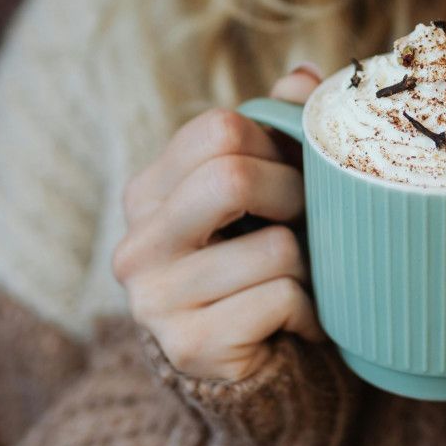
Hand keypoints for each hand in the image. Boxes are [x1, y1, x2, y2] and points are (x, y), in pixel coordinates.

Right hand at [113, 64, 326, 380]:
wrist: (250, 368)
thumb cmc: (258, 266)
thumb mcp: (262, 194)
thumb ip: (276, 132)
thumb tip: (302, 77)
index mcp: (148, 193)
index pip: (219, 128)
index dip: (276, 145)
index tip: (294, 173)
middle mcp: (136, 244)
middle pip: (233, 177)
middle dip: (295, 196)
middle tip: (307, 221)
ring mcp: (155, 299)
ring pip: (275, 248)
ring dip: (309, 265)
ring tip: (299, 280)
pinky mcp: (190, 346)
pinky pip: (283, 300)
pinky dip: (309, 310)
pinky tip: (295, 321)